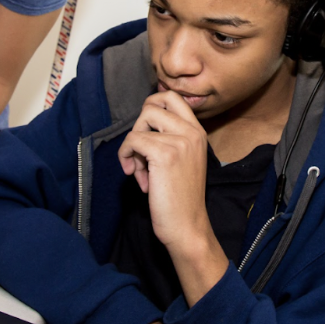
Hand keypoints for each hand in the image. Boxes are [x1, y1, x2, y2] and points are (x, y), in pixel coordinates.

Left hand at [117, 91, 210, 248]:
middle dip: (139, 126)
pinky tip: (138, 178)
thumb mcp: (182, 160)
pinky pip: (133, 141)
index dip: (151, 108)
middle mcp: (192, 132)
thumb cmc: (180, 197)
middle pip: (153, 104)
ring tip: (141, 171)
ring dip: (133, 148)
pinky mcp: (164, 154)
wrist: (187, 226)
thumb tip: (142, 124)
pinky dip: (126, 157)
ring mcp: (180, 141)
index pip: (172, 97)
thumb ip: (169, 139)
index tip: (146, 133)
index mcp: (198, 132)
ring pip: (139, 125)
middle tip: (142, 152)